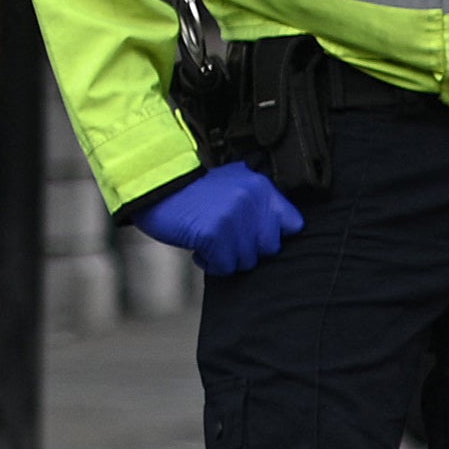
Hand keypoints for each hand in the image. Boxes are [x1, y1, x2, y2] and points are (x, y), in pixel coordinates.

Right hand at [136, 161, 302, 275]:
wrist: (155, 184)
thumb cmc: (191, 189)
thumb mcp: (233, 181)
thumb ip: (256, 200)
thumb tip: (279, 227)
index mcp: (261, 187)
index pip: (293, 224)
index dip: (274, 235)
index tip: (257, 236)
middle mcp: (252, 201)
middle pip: (269, 249)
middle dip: (247, 250)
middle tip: (226, 240)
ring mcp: (234, 219)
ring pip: (246, 261)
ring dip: (226, 257)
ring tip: (209, 241)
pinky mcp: (214, 235)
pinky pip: (224, 266)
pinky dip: (211, 263)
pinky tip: (200, 249)